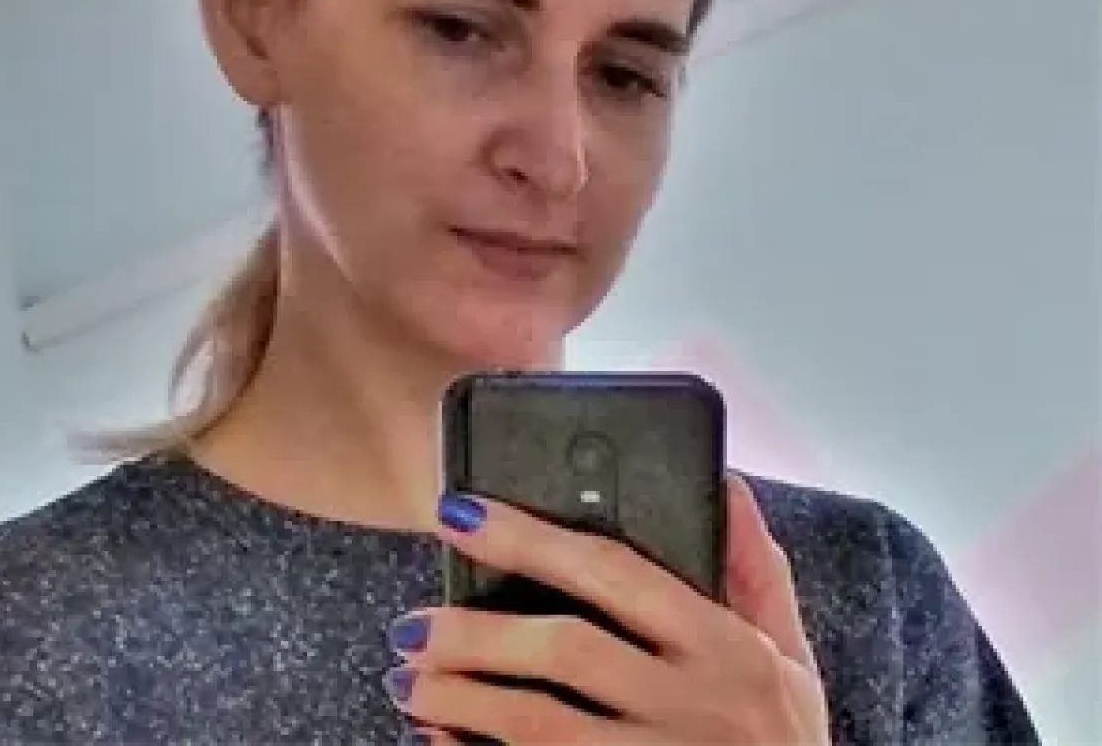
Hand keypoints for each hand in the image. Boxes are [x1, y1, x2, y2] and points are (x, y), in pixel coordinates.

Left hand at [384, 474, 829, 743]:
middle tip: (411, 623)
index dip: (530, 537)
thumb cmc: (784, 744)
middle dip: (475, 631)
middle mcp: (688, 705)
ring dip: (460, 699)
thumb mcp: (791, 655)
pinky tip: (437, 741)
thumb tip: (724, 480)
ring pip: (538, 726)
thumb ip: (755, 568)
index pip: (613, 571)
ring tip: (407, 679)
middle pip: (564, 651)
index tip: (463, 514)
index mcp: (721, 645)